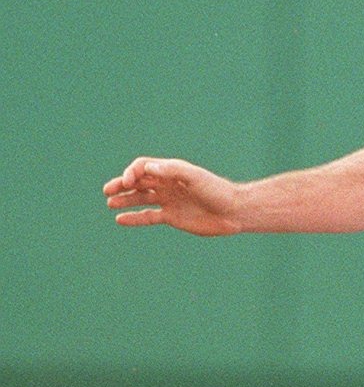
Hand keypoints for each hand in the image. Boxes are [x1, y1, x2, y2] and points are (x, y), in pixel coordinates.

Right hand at [103, 157, 241, 234]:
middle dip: (122, 185)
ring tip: (110, 203)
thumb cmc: (216, 190)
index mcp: (171, 172)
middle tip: (107, 191)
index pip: (144, 167)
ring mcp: (169, 201)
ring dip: (125, 200)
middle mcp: (168, 185)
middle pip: (139, 182)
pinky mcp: (172, 217)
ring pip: (141, 199)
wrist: (233, 212)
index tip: (128, 182)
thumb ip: (172, 171)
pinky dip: (134, 218)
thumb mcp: (195, 177)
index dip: (132, 172)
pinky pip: (148, 216)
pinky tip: (120, 219)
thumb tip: (148, 167)